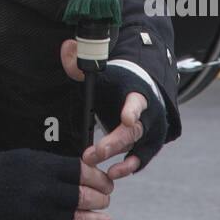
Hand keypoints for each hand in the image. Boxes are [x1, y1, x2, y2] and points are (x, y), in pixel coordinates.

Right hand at [0, 148, 111, 219]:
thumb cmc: (8, 171)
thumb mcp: (34, 159)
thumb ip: (59, 167)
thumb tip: (88, 171)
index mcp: (47, 169)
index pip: (85, 173)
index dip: (101, 179)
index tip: (106, 183)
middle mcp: (47, 190)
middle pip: (86, 196)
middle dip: (102, 199)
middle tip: (104, 200)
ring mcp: (42, 213)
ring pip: (80, 219)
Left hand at [61, 38, 157, 177]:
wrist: (140, 88)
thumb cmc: (115, 83)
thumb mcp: (98, 72)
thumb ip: (79, 64)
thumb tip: (68, 46)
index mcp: (135, 91)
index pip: (137, 100)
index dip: (132, 109)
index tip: (125, 118)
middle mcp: (148, 112)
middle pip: (134, 129)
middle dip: (115, 141)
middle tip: (96, 152)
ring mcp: (151, 129)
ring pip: (139, 146)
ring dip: (124, 160)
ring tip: (107, 171)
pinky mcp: (149, 144)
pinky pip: (143, 158)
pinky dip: (130, 166)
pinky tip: (114, 173)